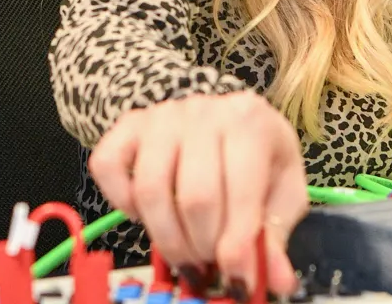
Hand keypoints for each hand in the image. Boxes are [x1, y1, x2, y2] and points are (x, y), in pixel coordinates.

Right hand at [88, 92, 307, 297]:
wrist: (227, 119)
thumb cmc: (258, 157)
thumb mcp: (282, 192)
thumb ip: (278, 236)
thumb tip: (278, 280)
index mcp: (248, 121)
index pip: (240, 192)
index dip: (237, 246)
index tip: (238, 280)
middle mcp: (202, 111)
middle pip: (194, 196)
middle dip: (203, 246)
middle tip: (211, 263)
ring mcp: (160, 116)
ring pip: (150, 189)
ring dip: (167, 237)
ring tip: (186, 251)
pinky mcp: (128, 126)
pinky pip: (108, 167)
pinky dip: (123, 202)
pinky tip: (147, 214)